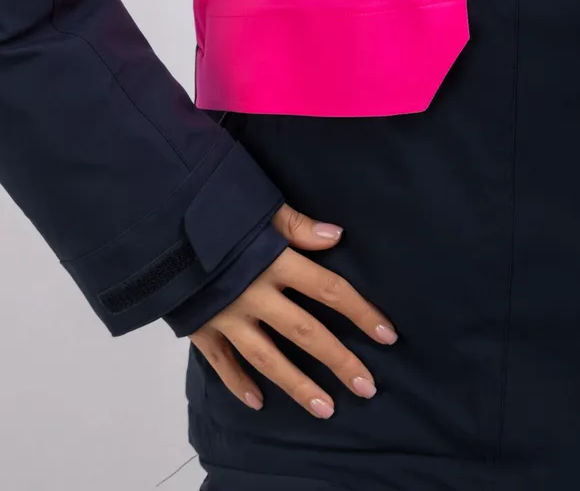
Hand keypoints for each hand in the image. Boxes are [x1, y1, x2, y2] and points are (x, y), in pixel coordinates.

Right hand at [190, 205, 397, 419]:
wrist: (155, 225)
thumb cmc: (214, 212)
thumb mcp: (258, 208)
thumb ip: (298, 226)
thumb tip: (337, 236)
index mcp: (275, 262)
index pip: (329, 290)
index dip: (360, 313)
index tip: (387, 336)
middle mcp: (255, 294)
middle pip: (306, 333)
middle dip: (338, 361)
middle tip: (367, 387)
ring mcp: (227, 317)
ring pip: (268, 359)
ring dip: (298, 385)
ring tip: (326, 409)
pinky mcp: (200, 329)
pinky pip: (222, 363)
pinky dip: (239, 383)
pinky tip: (258, 402)